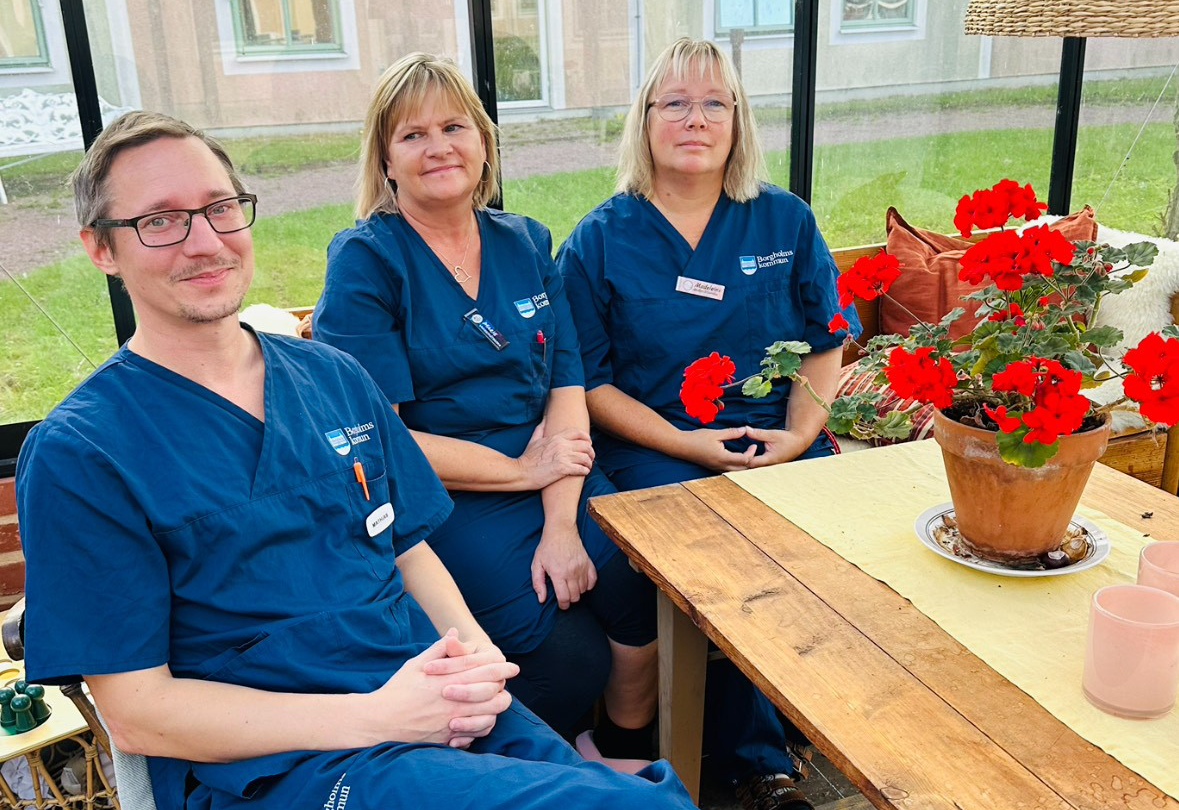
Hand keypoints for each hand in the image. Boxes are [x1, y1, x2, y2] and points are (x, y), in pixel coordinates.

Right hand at [367, 630, 516, 746]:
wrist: (379, 722)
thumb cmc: (397, 691)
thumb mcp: (416, 664)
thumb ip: (439, 649)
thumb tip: (454, 632)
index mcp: (448, 681)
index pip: (484, 672)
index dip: (501, 668)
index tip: (512, 665)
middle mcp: (454, 702)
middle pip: (493, 695)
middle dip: (504, 686)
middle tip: (509, 680)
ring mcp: (453, 722)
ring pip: (489, 716)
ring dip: (497, 706)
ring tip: (500, 699)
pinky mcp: (448, 738)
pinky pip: (476, 734)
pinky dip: (483, 726)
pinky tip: (482, 718)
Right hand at [516, 421, 594, 488]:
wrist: (521, 472)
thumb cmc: (527, 458)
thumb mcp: (533, 440)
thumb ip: (540, 428)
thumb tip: (545, 418)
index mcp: (556, 437)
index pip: (578, 432)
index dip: (587, 438)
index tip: (589, 443)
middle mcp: (561, 445)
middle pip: (586, 445)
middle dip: (591, 452)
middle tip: (590, 458)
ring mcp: (563, 456)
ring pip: (585, 457)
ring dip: (589, 463)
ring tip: (587, 466)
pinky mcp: (562, 468)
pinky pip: (581, 468)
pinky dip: (585, 471)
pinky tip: (583, 472)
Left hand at [531, 522, 597, 608]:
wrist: (561, 530)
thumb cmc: (547, 547)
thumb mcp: (536, 564)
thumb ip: (538, 583)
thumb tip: (541, 599)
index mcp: (558, 573)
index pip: (564, 598)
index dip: (563, 605)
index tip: (561, 605)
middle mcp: (571, 572)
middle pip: (575, 597)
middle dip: (569, 599)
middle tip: (564, 594)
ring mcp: (582, 567)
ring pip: (584, 590)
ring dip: (577, 592)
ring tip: (570, 586)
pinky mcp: (588, 563)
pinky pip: (593, 581)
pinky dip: (588, 585)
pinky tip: (581, 582)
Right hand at [674, 426, 755, 470]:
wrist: (680, 446)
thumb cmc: (697, 438)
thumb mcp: (716, 433)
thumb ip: (731, 432)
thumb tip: (745, 430)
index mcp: (723, 458)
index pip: (744, 460)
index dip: (752, 452)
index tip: (754, 444)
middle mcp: (721, 466)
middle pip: (742, 468)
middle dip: (751, 460)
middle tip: (754, 449)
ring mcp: (717, 468)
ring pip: (736, 470)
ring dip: (744, 463)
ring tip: (748, 452)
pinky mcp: (713, 468)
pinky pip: (729, 469)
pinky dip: (736, 464)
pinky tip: (737, 456)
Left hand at [744, 427, 810, 467]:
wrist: (798, 442)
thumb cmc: (786, 439)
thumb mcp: (772, 434)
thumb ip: (758, 433)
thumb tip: (746, 429)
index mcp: (769, 459)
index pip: (751, 462)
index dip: (745, 456)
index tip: (749, 447)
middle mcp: (769, 466)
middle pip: (751, 468)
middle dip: (743, 462)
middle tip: (738, 455)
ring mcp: (770, 468)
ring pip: (754, 469)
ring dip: (748, 463)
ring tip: (742, 457)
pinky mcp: (770, 466)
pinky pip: (758, 467)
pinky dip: (753, 463)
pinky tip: (749, 458)